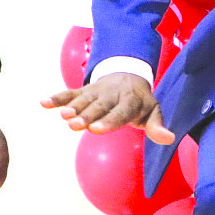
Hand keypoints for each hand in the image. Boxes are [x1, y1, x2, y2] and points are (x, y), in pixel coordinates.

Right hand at [42, 73, 174, 142]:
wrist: (129, 75)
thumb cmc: (140, 102)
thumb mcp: (153, 112)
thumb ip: (158, 126)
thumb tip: (170, 139)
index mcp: (131, 101)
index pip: (120, 112)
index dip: (109, 121)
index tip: (96, 130)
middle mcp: (112, 95)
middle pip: (99, 106)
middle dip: (87, 115)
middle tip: (75, 125)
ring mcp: (96, 91)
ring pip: (84, 99)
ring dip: (72, 106)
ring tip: (63, 115)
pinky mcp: (84, 90)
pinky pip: (70, 92)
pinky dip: (57, 97)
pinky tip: (43, 103)